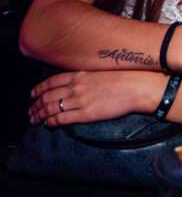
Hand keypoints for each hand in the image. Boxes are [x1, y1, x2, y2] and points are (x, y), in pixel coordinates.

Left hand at [29, 70, 147, 126]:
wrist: (136, 87)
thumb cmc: (122, 79)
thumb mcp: (98, 73)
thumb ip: (83, 78)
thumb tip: (73, 85)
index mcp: (79, 75)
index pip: (51, 82)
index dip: (38, 89)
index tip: (32, 95)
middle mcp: (76, 86)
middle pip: (48, 96)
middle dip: (36, 105)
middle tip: (30, 112)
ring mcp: (80, 100)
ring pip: (51, 108)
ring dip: (40, 115)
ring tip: (35, 120)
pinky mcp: (86, 113)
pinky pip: (63, 118)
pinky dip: (52, 121)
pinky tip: (48, 124)